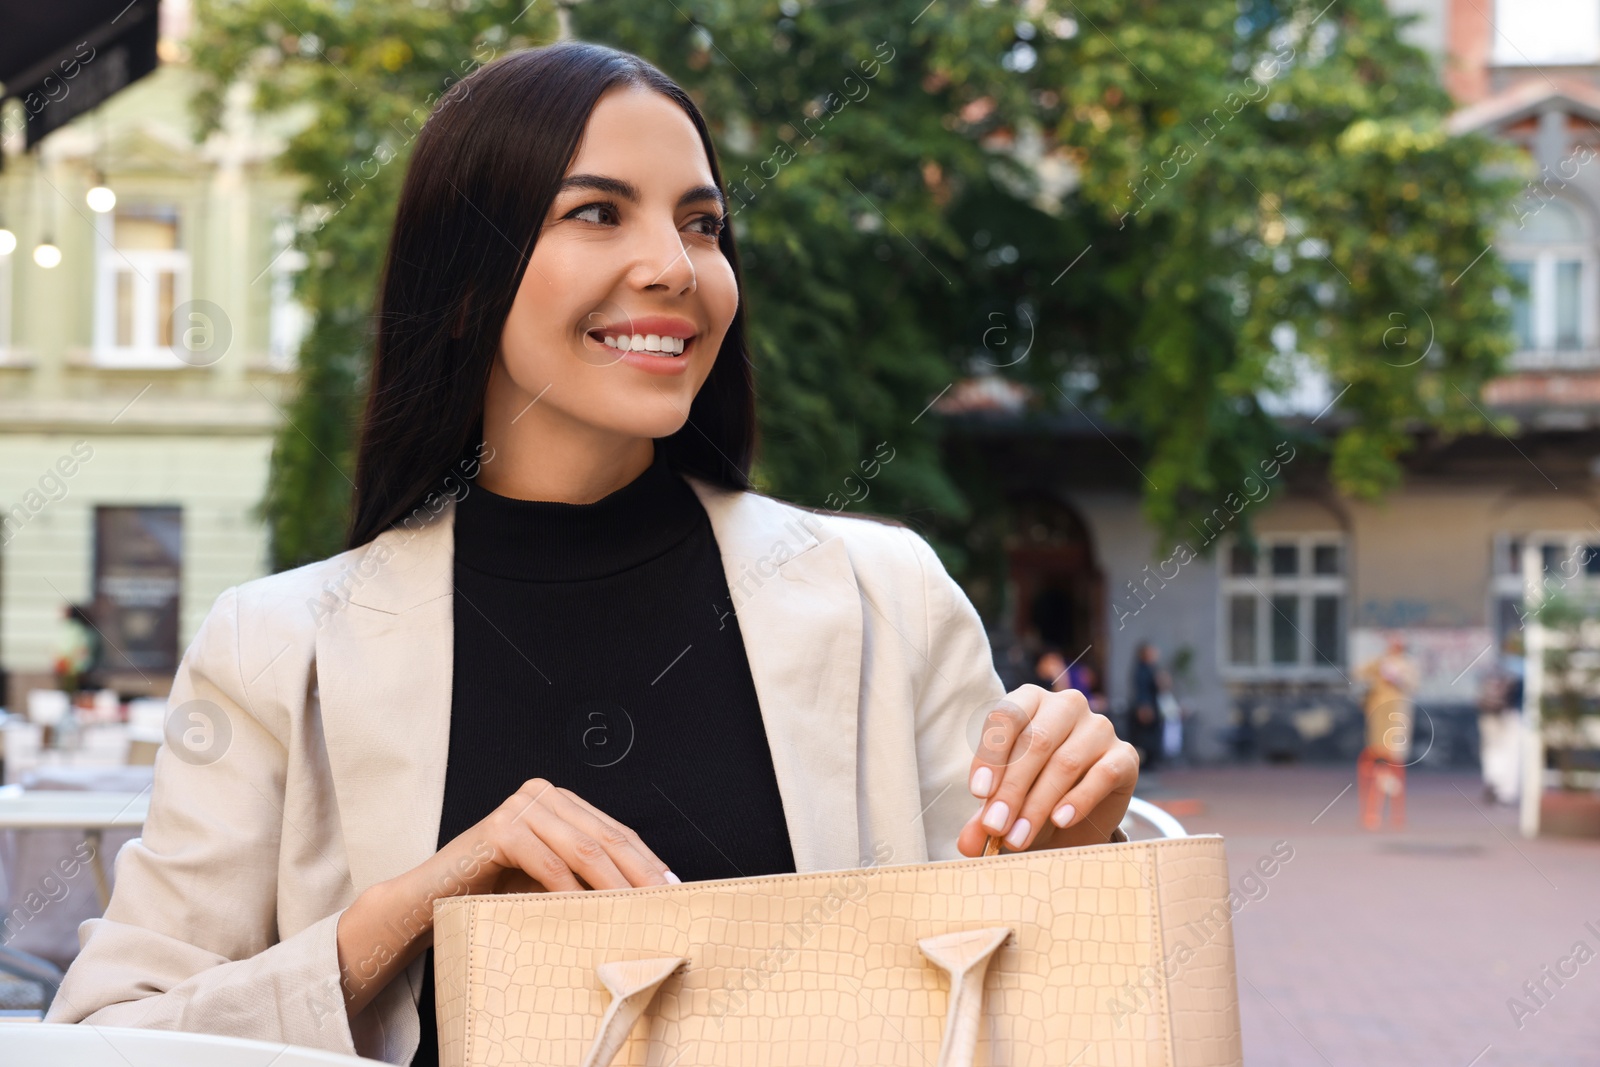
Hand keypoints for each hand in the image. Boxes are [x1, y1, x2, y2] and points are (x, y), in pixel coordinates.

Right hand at [335, 779, 671, 1017]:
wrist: (429, 901)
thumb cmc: (494, 894)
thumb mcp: (551, 881)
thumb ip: (588, 877)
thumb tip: (647, 899)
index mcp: (562, 802)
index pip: (617, 833)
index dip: (649, 862)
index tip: (676, 891)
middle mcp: (544, 794)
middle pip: (607, 837)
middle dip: (641, 874)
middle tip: (665, 905)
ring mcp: (521, 806)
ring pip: (584, 849)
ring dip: (614, 885)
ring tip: (636, 914)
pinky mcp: (500, 827)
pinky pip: (549, 863)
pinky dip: (572, 891)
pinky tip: (588, 915)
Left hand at [957, 685, 1137, 856]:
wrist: (1081, 818)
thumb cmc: (1034, 798)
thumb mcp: (1006, 805)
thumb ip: (985, 818)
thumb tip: (967, 842)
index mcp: (1030, 701)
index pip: (1006, 716)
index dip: (991, 754)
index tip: (979, 792)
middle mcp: (1066, 705)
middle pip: (1035, 742)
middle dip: (1012, 788)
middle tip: (996, 826)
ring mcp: (1099, 728)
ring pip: (1066, 761)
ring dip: (1039, 803)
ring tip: (1019, 837)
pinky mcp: (1125, 756)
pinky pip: (1102, 774)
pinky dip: (1079, 800)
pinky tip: (1060, 821)